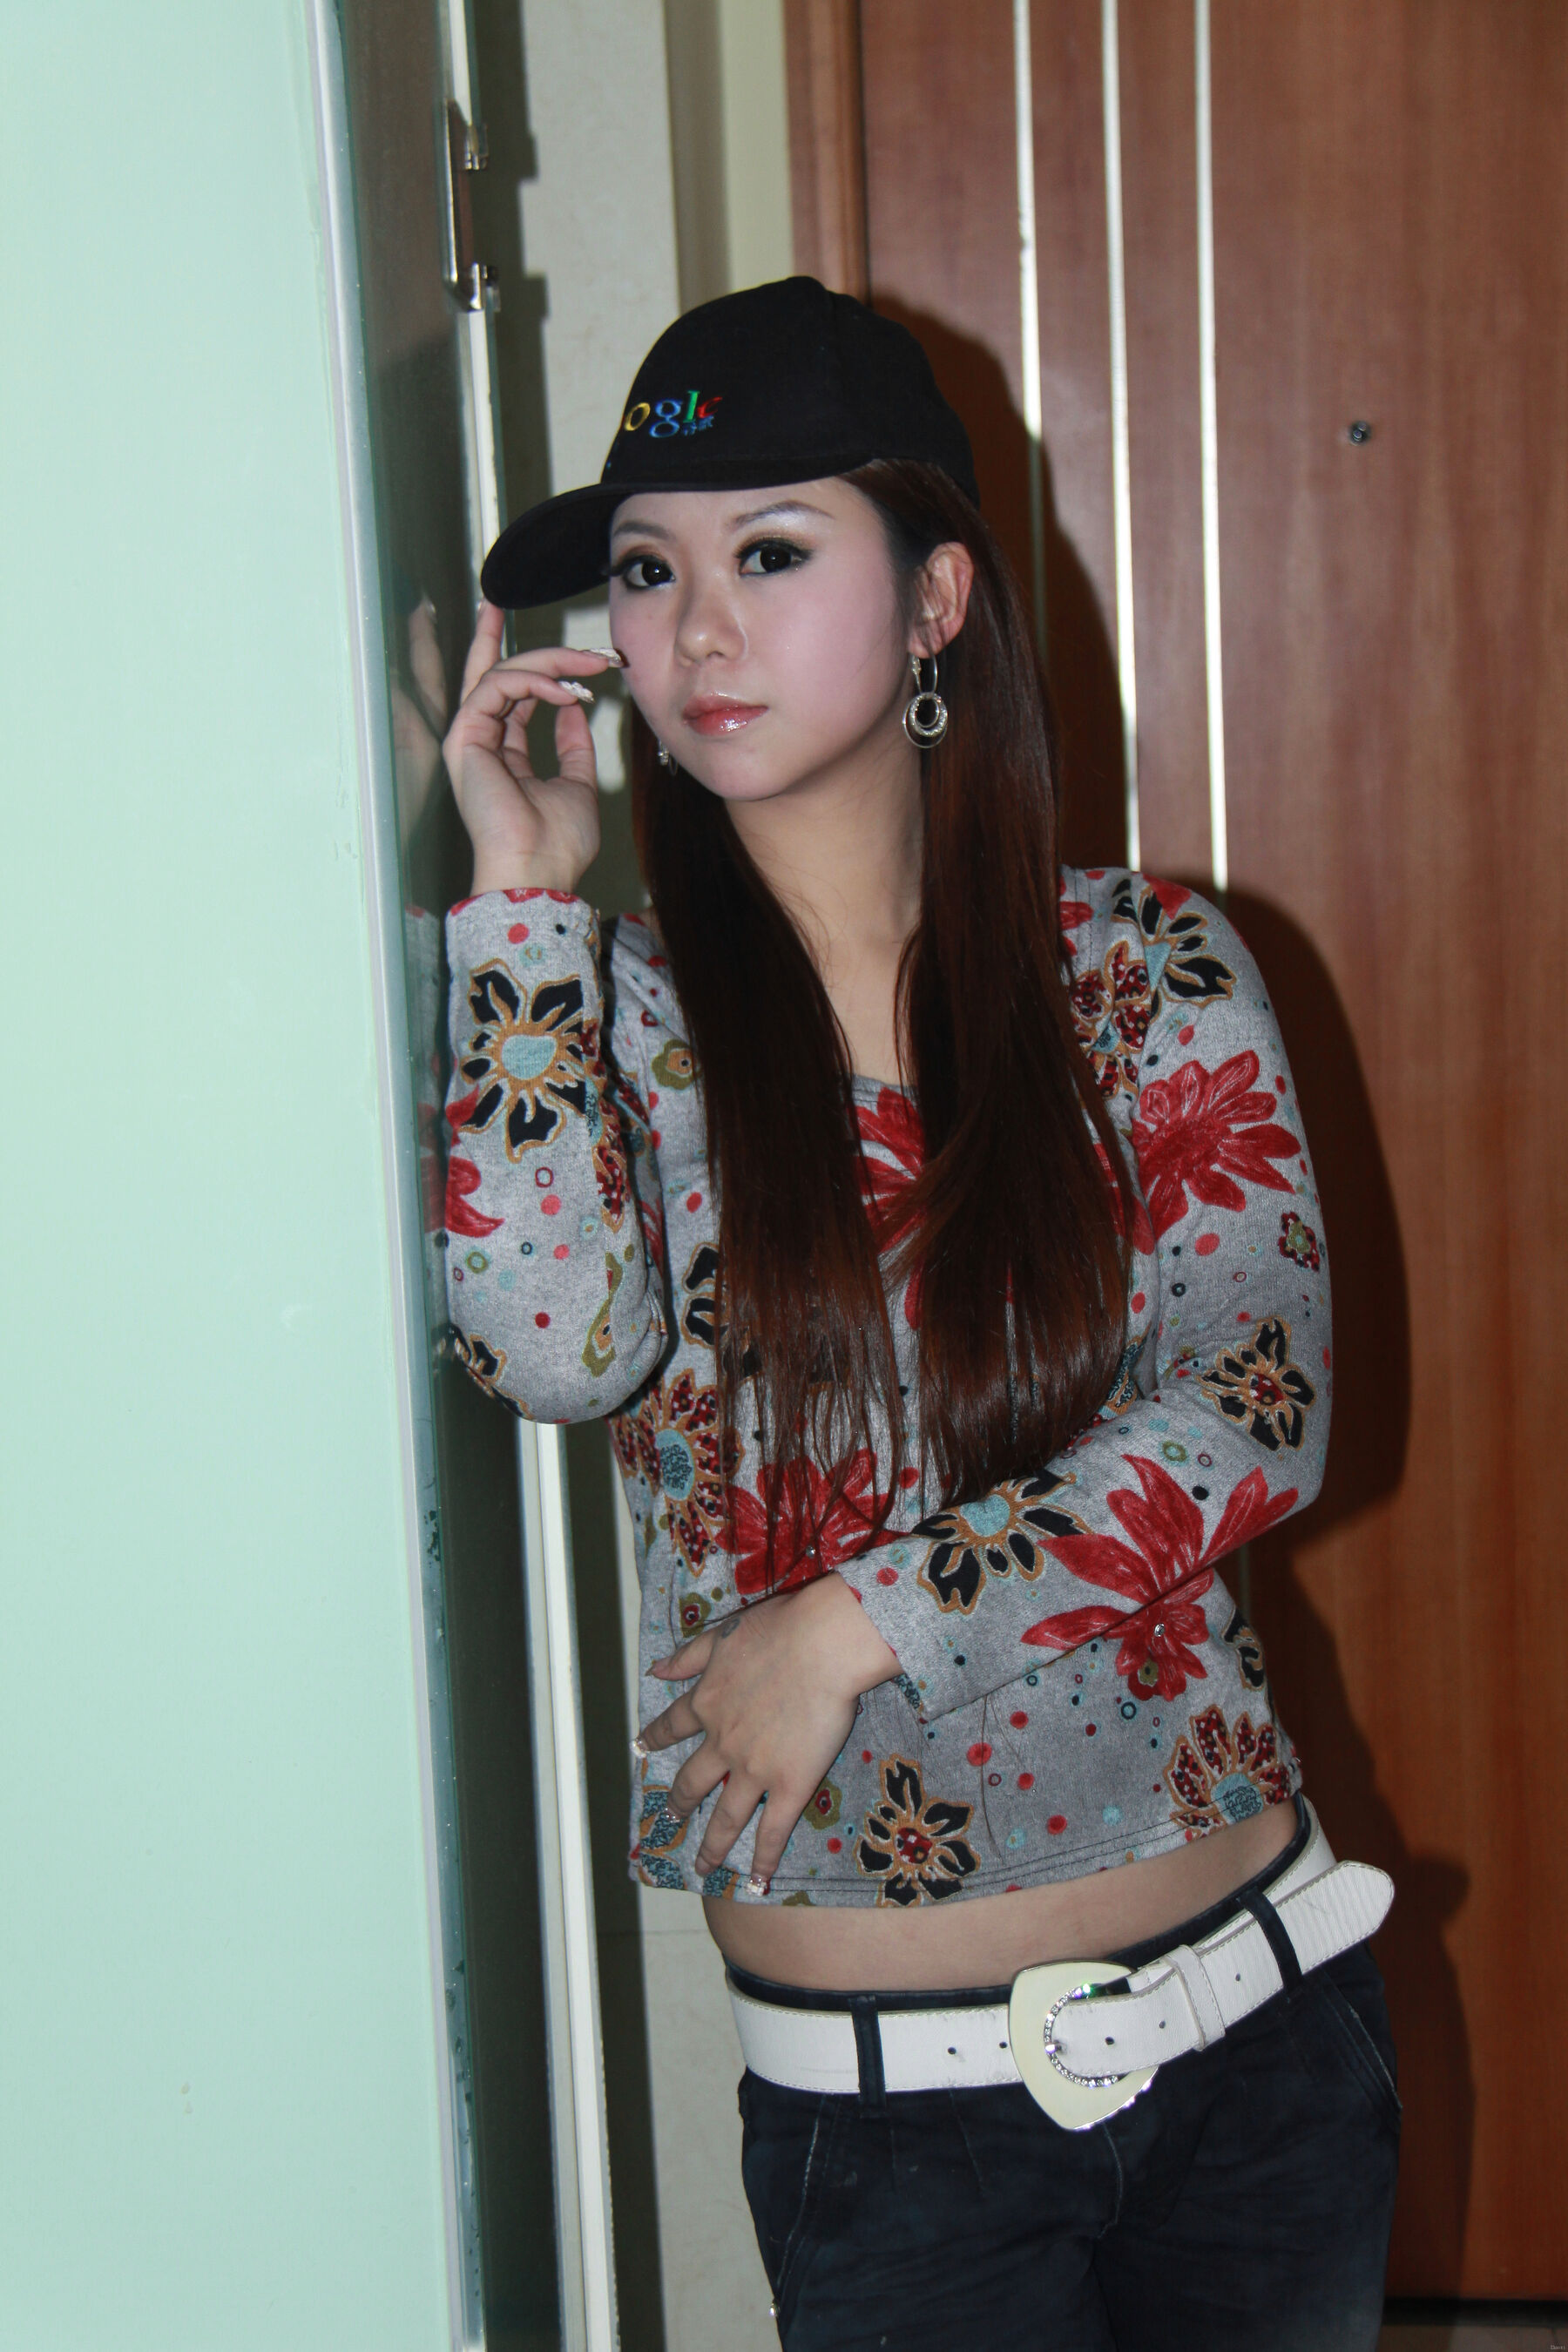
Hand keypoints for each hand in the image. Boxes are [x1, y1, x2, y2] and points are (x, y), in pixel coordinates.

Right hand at [442, 601, 622, 895]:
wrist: (538, 870)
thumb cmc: (557, 843)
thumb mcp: (577, 783)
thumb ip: (573, 745)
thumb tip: (573, 707)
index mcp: (504, 754)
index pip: (514, 696)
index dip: (543, 668)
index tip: (584, 656)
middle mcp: (481, 742)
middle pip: (490, 673)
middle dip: (511, 639)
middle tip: (547, 623)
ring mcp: (469, 739)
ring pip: (500, 674)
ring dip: (548, 662)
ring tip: (589, 666)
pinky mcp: (465, 738)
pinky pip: (495, 687)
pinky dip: (532, 681)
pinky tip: (565, 690)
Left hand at [640, 1573, 900, 1886]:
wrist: (820, 1646)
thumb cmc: (778, 1630)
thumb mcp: (721, 1635)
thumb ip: (687, 1657)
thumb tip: (655, 1670)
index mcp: (707, 1702)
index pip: (673, 1725)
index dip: (655, 1738)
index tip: (641, 1747)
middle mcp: (723, 1742)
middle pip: (692, 1781)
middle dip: (678, 1802)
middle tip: (669, 1818)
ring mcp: (753, 1769)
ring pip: (725, 1817)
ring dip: (712, 1845)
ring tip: (703, 1866)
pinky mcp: (788, 1785)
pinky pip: (771, 1831)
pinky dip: (763, 1859)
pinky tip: (757, 1882)